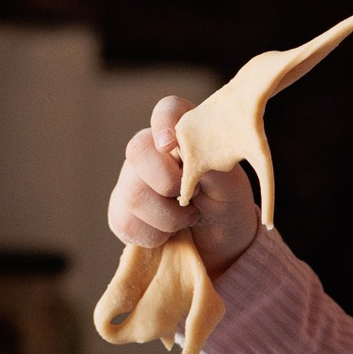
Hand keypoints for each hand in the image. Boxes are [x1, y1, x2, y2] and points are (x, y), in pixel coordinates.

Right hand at [108, 97, 259, 279]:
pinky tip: (170, 235)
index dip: (165, 121)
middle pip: (137, 150)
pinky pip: (124, 221)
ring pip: (132, 192)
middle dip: (166, 180)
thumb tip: (183, 149)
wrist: (222, 243)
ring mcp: (133, 180)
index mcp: (185, 136)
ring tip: (189, 219)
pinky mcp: (122, 211)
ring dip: (167, 216)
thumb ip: (209, 162)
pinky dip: (153, 235)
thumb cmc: (227, 204)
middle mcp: (153, 152)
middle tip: (193, 197)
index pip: (169, 110)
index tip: (171, 143)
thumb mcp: (231, 185)